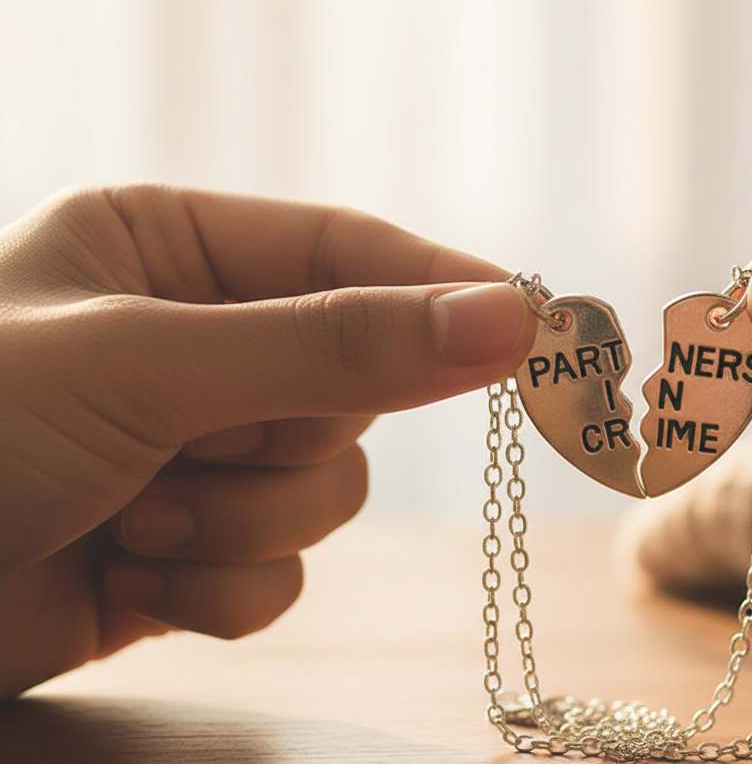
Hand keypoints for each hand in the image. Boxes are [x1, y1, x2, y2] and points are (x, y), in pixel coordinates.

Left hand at [0, 184, 536, 696]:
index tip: (537, 327)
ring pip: (325, 491)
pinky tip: (128, 578)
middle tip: (195, 451)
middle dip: (281, 443)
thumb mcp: (149, 366)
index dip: (444, 293)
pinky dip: (217, 587)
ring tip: (134, 521)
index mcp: (168, 250)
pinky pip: (281, 571)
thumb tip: (505, 318)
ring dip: (241, 522)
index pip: (351, 254)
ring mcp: (193, 450)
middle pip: (350, 390)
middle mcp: (191, 343)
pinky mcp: (187, 550)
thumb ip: (335, 345)